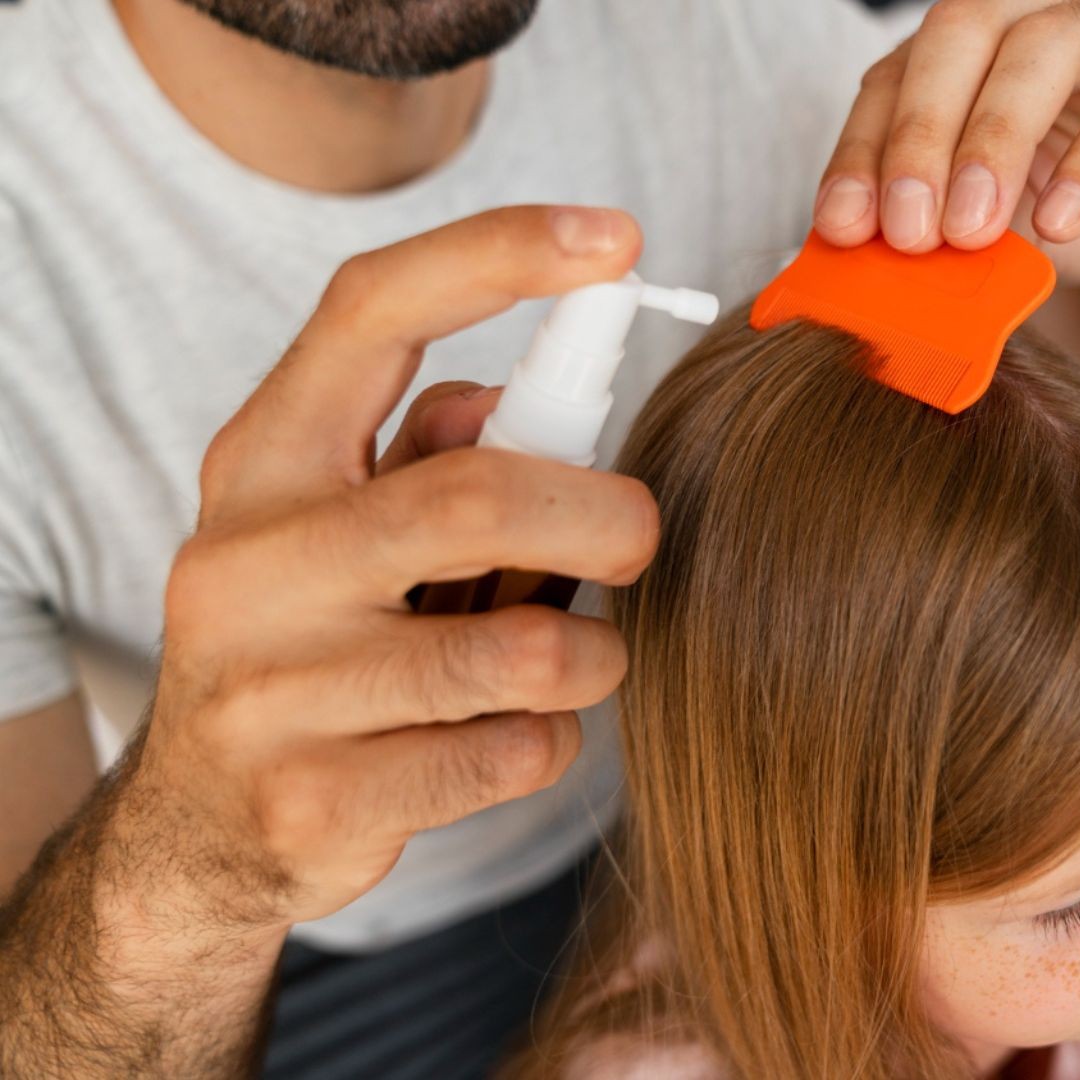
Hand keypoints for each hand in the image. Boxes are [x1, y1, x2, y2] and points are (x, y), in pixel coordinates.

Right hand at [125, 205, 657, 930]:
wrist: (199, 828)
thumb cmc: (314, 638)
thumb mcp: (338, 526)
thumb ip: (426, 454)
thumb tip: (522, 402)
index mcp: (262, 461)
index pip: (371, 313)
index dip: (498, 255)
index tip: (614, 240)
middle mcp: (246, 561)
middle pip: (475, 499)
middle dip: (602, 518)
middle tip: (640, 537)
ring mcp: (270, 689)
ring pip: (520, 653)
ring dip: (591, 653)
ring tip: (576, 656)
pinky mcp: (316, 800)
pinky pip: (513, 752)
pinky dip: (554, 738)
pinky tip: (519, 732)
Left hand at [812, 0, 1079, 286]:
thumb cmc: (1072, 211)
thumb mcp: (986, 227)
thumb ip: (931, 225)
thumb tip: (865, 251)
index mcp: (972, 41)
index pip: (897, 72)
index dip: (865, 148)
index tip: (844, 227)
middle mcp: (1042, 10)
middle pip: (964, 30)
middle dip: (923, 133)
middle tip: (908, 229)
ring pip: (1049, 45)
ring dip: (997, 139)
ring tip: (973, 229)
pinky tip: (1062, 221)